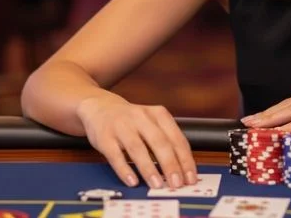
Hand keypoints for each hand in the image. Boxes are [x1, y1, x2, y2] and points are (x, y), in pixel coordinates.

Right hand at [76, 91, 197, 189]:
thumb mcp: (153, 122)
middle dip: (170, 165)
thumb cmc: (132, 120)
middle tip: (177, 183)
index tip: (190, 177)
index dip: (185, 159)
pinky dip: (124, 169)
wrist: (100, 106)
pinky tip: (132, 181)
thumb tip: (183, 170)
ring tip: (157, 185)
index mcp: (158, 114)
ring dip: (149, 168)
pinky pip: (115, 155)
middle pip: (159, 142)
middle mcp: (141, 117)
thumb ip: (167, 141)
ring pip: (137, 148)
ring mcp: (121, 126)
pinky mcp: (105, 137)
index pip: (176, 138)